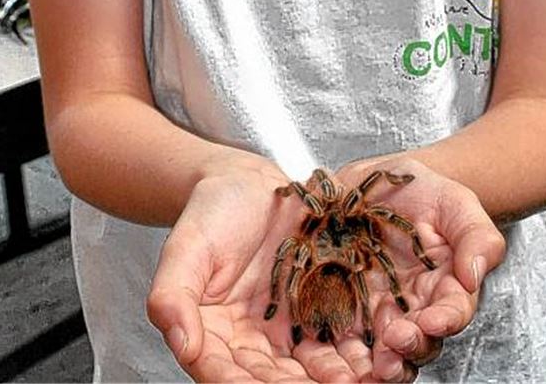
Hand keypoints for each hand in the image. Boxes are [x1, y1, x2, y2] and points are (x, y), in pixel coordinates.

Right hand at [147, 162, 373, 381]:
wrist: (247, 182)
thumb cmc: (209, 213)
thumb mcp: (185, 249)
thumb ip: (173, 297)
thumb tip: (182, 345)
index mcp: (214, 335)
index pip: (224, 374)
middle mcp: (254, 342)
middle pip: (273, 379)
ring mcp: (291, 329)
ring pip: (311, 368)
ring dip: (333, 379)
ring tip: (354, 380)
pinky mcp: (322, 310)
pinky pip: (340, 339)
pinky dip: (356, 353)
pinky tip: (372, 358)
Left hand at [329, 157, 506, 381]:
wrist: (380, 180)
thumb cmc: (426, 193)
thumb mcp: (456, 203)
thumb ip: (476, 236)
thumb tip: (474, 273)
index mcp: (445, 285)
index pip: (452, 311)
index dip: (445, 320)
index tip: (433, 321)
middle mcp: (413, 305)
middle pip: (418, 340)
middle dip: (409, 347)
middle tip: (396, 341)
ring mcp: (378, 307)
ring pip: (384, 349)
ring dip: (380, 362)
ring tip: (372, 366)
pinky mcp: (345, 302)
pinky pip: (344, 333)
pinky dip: (341, 351)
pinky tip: (336, 355)